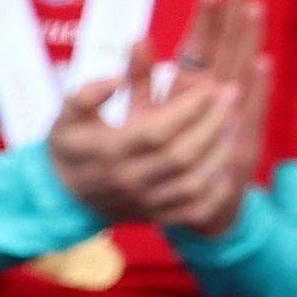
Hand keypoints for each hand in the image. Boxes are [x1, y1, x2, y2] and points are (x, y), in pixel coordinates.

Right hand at [47, 0, 257, 231]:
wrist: (64, 197)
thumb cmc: (70, 147)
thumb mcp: (67, 113)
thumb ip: (89, 92)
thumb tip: (117, 80)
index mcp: (107, 151)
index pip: (157, 131)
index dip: (188, 109)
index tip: (208, 86)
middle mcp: (130, 179)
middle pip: (183, 154)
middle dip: (212, 122)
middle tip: (230, 95)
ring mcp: (146, 202)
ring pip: (195, 182)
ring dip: (220, 151)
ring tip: (231, 122)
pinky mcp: (158, 216)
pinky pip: (197, 208)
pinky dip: (217, 186)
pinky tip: (224, 161)